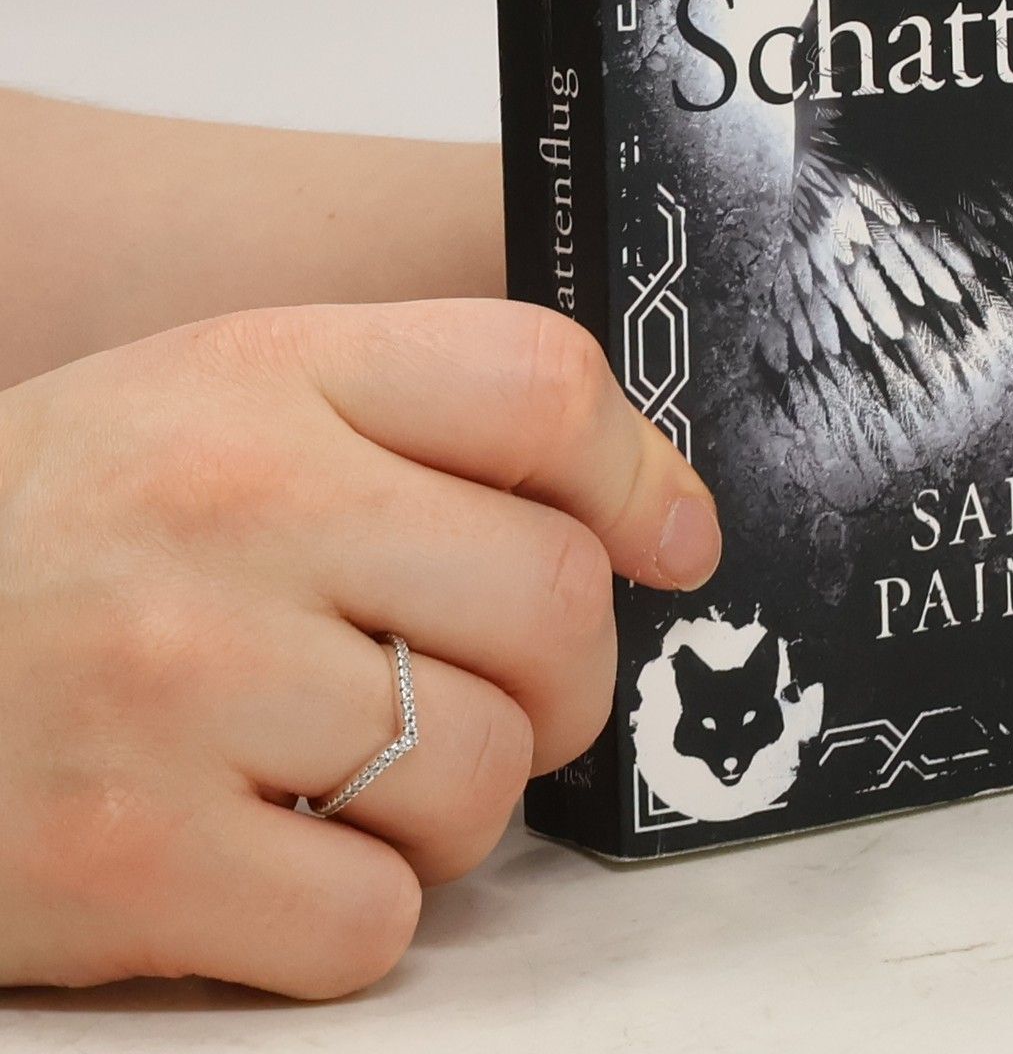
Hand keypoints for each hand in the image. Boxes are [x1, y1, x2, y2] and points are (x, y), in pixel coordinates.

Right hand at [0, 301, 720, 997]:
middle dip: (563, 674)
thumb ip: (429, 422)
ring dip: (454, 802)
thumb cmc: (61, 530)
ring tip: (349, 774)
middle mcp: (234, 506)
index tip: (670, 542)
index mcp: (271, 372)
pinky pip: (375, 920)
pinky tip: (272, 858)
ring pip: (478, 774)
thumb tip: (655, 519)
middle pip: (552, 600)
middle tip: (490, 688)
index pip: (539, 386)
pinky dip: (357, 912)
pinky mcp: (125, 858)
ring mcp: (177, 682)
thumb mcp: (228, 400)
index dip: (639, 476)